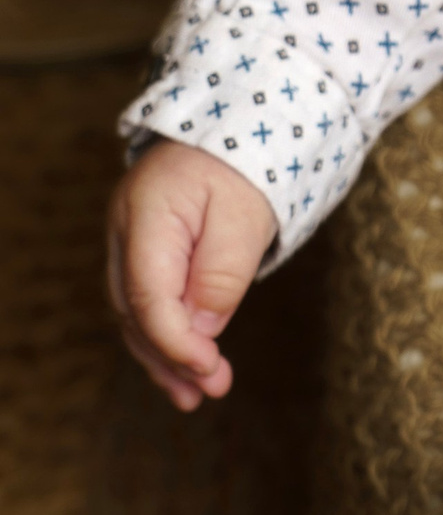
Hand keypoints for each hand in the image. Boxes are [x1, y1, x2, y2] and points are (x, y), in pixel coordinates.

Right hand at [106, 138, 279, 410]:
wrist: (237, 119)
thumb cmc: (246, 161)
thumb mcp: (245, 215)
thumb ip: (221, 275)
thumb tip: (201, 333)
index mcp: (146, 214)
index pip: (150, 296)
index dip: (176, 342)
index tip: (209, 370)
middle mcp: (124, 229)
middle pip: (136, 310)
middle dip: (169, 357)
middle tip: (208, 392)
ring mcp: (128, 237)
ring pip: (136, 311)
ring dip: (164, 354)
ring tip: (196, 395)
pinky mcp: (145, 246)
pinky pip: (148, 297)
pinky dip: (166, 331)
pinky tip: (187, 362)